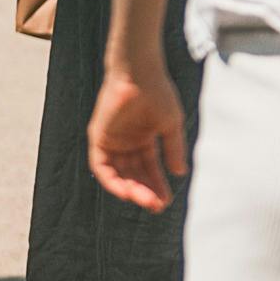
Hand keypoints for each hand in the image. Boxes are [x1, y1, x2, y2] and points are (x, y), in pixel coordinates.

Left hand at [84, 64, 188, 212]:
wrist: (139, 75)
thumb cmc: (158, 93)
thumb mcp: (170, 125)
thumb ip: (172, 149)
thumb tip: (179, 173)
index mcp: (144, 138)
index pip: (149, 169)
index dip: (157, 185)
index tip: (166, 201)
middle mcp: (127, 143)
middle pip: (134, 175)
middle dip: (145, 191)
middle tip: (157, 205)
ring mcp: (112, 141)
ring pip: (119, 174)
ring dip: (131, 189)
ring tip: (145, 201)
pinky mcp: (99, 139)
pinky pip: (102, 166)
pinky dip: (112, 180)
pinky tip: (126, 190)